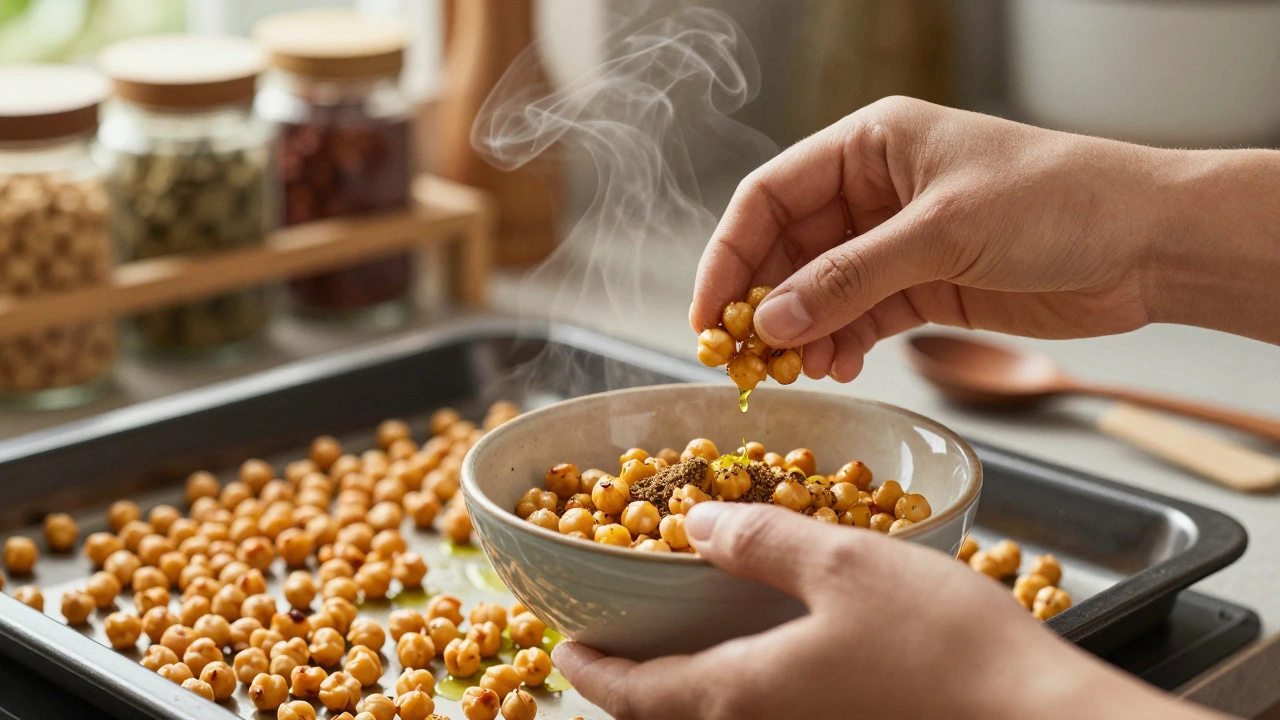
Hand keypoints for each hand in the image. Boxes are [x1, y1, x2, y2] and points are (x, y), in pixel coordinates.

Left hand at [554, 503, 1218, 719]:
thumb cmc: (946, 647)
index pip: (633, 695)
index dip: (591, 671)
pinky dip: (738, 692)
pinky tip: (765, 656)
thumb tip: (699, 521)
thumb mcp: (843, 565)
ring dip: (683, 691)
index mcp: (742, 693)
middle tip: (616, 648)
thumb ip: (762, 539)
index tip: (564, 649)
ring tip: (679, 647)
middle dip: (632, 690)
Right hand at [689, 96, 1279, 379]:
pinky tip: (838, 368)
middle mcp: (875, 191)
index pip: (770, 196)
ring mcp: (898, 243)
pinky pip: (860, 318)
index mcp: (870, 146)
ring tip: (799, 370)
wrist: (1148, 244)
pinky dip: (842, 345)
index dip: (729, 254)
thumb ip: (850, 279)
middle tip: (745, 357)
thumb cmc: (1057, 202)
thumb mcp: (942, 234)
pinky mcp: (925, 288)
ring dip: (802, 332)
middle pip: (788, 248)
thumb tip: (770, 323)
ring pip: (820, 290)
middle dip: (764, 303)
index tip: (708, 313)